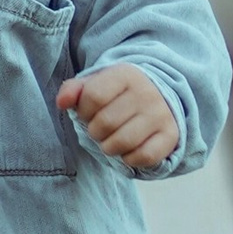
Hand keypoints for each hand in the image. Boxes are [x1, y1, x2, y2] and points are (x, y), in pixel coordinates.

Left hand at [56, 62, 179, 169]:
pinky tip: (128, 149)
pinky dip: (129, 159)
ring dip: (109, 147)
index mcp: (126, 74)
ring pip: (121, 143)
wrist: (158, 98)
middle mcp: (147, 92)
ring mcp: (160, 114)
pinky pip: (142, 157)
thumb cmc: (118, 95)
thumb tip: (62, 103)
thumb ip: (73, 90)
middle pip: (104, 123)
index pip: (93, 96)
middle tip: (100, 129)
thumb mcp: (96, 85)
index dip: (83, 111)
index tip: (88, 113)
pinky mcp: (170, 135)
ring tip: (111, 140)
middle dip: (94, 132)